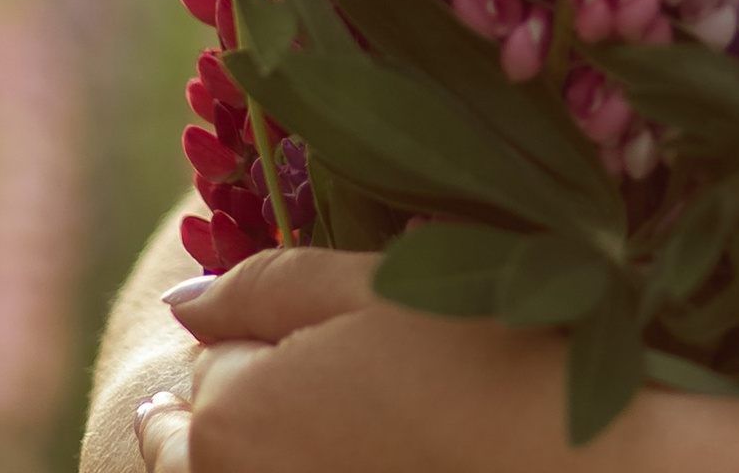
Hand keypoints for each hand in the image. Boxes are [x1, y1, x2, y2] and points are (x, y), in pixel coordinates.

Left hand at [153, 250, 738, 472]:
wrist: (557, 458)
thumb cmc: (469, 353)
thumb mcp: (370, 285)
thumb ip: (265, 285)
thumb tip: (181, 305)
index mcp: (229, 415)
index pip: (203, 366)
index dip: (251, 333)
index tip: (310, 323)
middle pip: (191, 442)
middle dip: (228, 401)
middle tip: (317, 374)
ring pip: (227, 468)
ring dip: (262, 439)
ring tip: (348, 412)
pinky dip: (303, 457)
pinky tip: (362, 445)